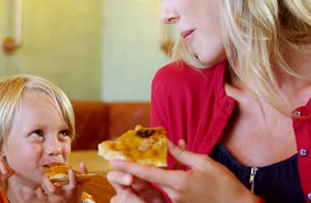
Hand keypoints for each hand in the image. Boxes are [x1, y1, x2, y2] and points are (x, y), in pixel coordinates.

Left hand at [37, 162, 86, 202]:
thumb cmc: (74, 194)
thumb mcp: (80, 185)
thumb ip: (82, 174)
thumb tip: (81, 163)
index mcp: (72, 190)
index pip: (73, 184)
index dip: (72, 177)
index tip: (71, 170)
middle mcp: (62, 195)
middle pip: (53, 190)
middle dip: (48, 181)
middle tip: (48, 174)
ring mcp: (54, 199)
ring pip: (47, 191)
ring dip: (44, 183)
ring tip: (45, 178)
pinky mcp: (48, 201)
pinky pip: (41, 196)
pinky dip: (40, 190)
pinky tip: (42, 187)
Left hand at [108, 140, 256, 202]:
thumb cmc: (224, 184)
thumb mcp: (204, 163)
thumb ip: (182, 153)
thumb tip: (166, 142)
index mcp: (179, 182)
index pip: (148, 174)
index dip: (129, 167)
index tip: (114, 162)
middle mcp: (174, 194)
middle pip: (149, 179)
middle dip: (136, 167)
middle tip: (123, 155)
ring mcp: (176, 201)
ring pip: (158, 183)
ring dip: (152, 171)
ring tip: (148, 156)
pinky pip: (167, 188)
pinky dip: (164, 176)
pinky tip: (168, 165)